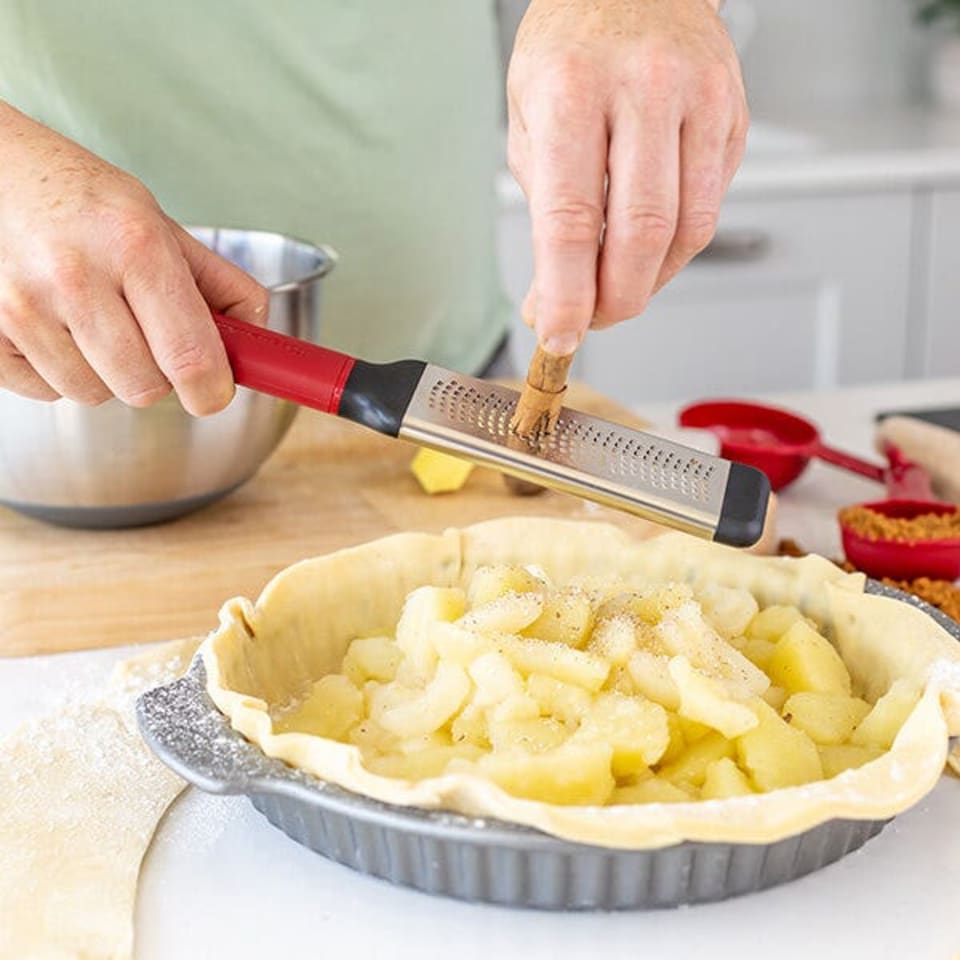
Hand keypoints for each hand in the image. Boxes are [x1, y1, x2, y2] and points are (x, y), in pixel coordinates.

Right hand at [0, 103, 267, 413]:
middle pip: (145, 389)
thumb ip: (218, 285)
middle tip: (146, 337)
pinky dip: (58, 371)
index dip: (211, 392)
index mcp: (136, 246)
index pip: (191, 358)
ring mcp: (23, 306)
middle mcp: (76, 277)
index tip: (213, 392)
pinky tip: (56, 326)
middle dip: (157, 375)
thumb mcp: (160, 223)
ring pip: (95, 395)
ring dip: (106, 373)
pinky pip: (45, 392)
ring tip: (93, 320)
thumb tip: (255, 341)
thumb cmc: (82, 199)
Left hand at [507, 0, 747, 353]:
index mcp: (574, 89)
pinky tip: (650, 249)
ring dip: (650, 282)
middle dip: (615, 299)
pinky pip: (710, 208)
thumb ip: (542, 208)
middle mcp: (642, 89)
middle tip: (592, 320)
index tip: (557, 335)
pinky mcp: (732, 115)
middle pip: (639, 232)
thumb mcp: (529, 115)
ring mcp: (698, 99)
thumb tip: (552, 297)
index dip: (566, 293)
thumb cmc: (573, 48)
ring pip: (686, 229)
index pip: (571, 219)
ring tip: (618, 289)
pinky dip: (678, 249)